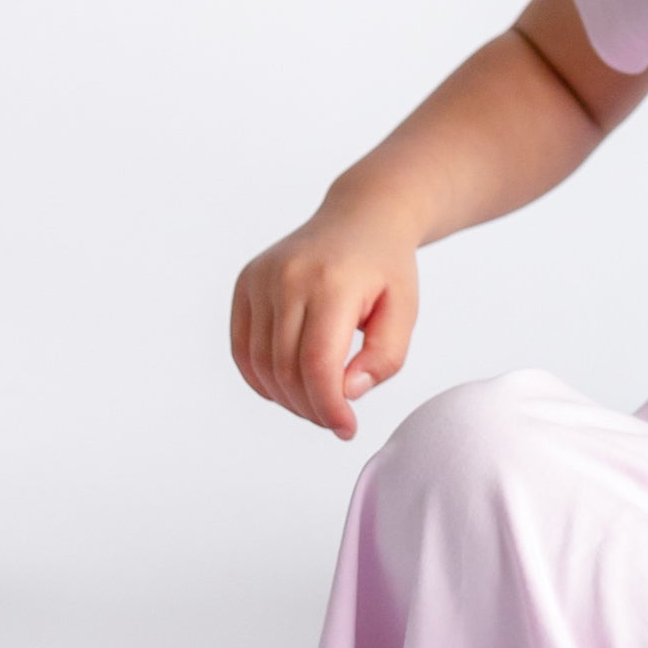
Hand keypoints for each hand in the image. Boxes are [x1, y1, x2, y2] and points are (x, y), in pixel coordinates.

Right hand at [230, 208, 421, 438]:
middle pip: (285, 368)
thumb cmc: (386, 269)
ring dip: (287, 399)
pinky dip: (262, 380)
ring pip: (260, 364)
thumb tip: (345, 392)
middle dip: (310, 408)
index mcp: (332, 282)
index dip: (328, 406)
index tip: (347, 429)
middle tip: (336, 420)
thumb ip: (384, 358)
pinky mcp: (245, 284)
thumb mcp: (405, 312)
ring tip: (317, 404)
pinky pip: (242, 349)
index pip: (317, 362)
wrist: (362, 218)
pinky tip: (290, 388)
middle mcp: (288, 276)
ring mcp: (260, 279)